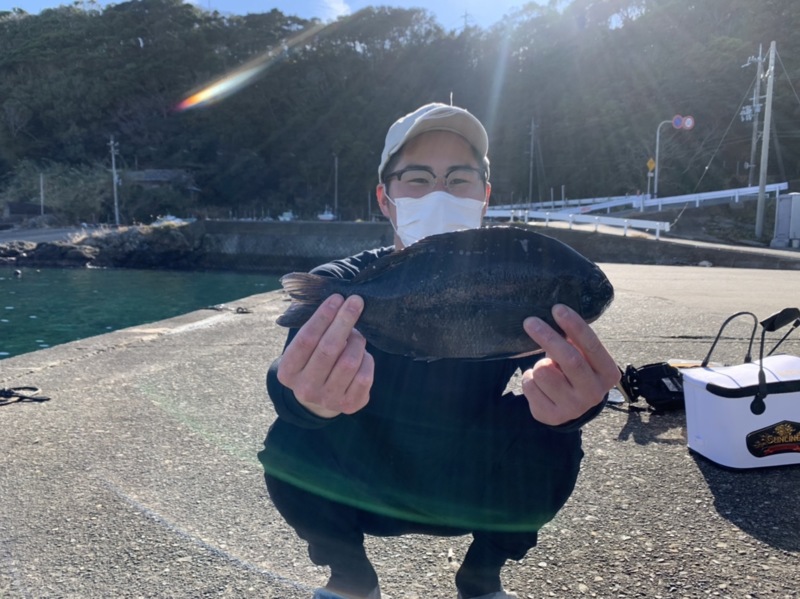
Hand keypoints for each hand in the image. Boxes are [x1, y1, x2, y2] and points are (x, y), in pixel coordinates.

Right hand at [277, 294, 373, 417]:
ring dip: (357, 341)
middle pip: (329, 349)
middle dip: (344, 321)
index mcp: (288, 371)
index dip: (323, 317)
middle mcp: (305, 388)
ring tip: (356, 335)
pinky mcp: (349, 405)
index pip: (306, 339)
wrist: (320, 398)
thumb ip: (316, 332)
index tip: (336, 298)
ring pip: (349, 361)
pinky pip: (364, 375)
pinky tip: (361, 355)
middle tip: (355, 302)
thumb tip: (340, 304)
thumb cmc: (313, 363)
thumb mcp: (305, 350)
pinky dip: (366, 359)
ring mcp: (327, 399)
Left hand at [521, 304, 618, 425]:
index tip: (557, 308)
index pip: (592, 346)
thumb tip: (558, 313)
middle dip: (547, 337)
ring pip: (544, 373)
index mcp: (607, 374)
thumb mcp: (585, 358)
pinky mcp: (552, 416)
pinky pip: (530, 386)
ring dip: (538, 364)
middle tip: (530, 321)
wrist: (571, 409)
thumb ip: (576, 341)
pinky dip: (529, 378)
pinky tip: (539, 384)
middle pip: (569, 359)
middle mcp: (594, 393)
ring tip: (546, 368)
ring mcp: (573, 407)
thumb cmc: (577, 373)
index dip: (575, 326)